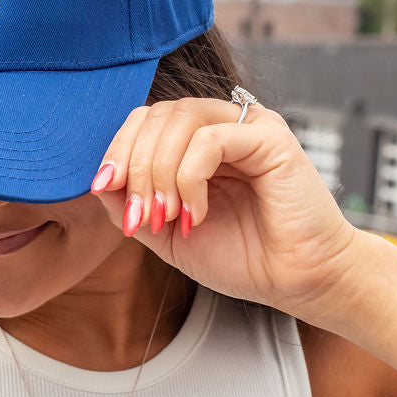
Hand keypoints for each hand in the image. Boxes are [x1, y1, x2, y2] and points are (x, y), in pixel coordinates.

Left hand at [91, 97, 357, 322]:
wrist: (296, 282)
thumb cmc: (242, 257)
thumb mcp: (166, 233)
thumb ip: (132, 204)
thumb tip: (100, 180)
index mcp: (196, 143)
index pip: (145, 120)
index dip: (118, 149)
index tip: (104, 188)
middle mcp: (221, 125)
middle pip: (157, 114)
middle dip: (135, 165)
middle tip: (141, 215)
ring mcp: (247, 126)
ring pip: (180, 120)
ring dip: (159, 172)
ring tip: (167, 216)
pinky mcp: (270, 137)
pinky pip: (210, 139)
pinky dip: (189, 178)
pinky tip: (196, 214)